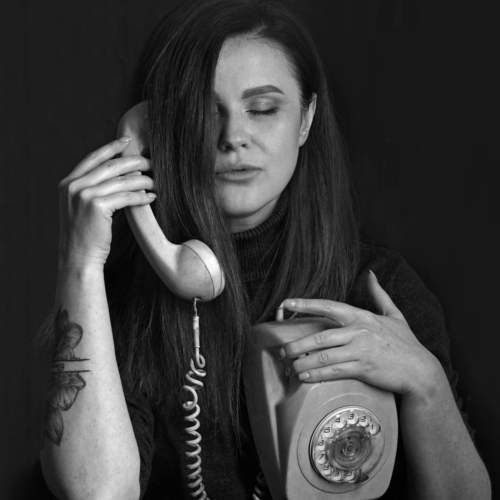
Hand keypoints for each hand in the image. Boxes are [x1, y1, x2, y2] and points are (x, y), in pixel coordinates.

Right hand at [57, 137, 154, 269]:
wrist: (78, 257)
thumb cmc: (85, 235)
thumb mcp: (81, 207)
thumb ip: (92, 189)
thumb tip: (118, 174)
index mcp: (68, 183)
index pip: (93, 158)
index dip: (111, 147)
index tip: (128, 140)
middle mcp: (73, 186)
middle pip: (110, 166)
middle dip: (133, 162)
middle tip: (151, 162)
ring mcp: (84, 195)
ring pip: (121, 181)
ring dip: (142, 180)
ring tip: (156, 181)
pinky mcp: (97, 206)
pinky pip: (126, 197)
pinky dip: (141, 196)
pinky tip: (152, 197)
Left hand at [279, 270, 440, 398]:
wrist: (420, 371)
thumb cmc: (405, 343)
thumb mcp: (395, 315)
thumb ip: (379, 295)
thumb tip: (371, 274)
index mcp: (362, 316)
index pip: (328, 306)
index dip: (306, 304)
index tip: (287, 303)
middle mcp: (359, 331)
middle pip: (320, 336)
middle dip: (298, 344)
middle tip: (283, 349)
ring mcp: (360, 351)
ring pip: (324, 355)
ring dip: (304, 361)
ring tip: (290, 365)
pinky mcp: (363, 369)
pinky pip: (334, 371)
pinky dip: (317, 374)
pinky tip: (305, 376)